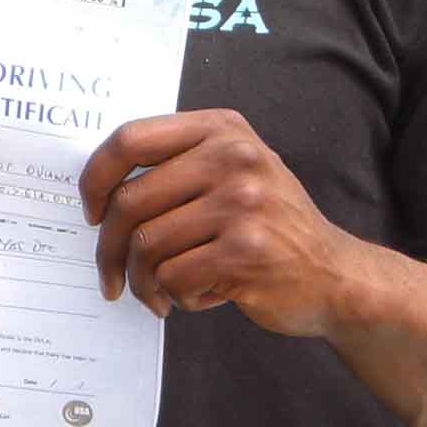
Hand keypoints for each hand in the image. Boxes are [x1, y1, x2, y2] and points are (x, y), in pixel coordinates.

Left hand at [79, 109, 368, 336]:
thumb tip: (98, 191)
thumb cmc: (270, 228)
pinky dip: (177, 296)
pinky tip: (200, 296)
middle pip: (129, 202)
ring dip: (143, 282)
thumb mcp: (235, 173)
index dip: (95, 179)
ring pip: (147, 246)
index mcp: (222, 129)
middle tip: (111, 278)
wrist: (335, 275)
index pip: (130, 140)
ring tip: (159, 294)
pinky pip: (174, 278)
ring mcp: (243, 202)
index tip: (91, 213)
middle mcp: (233, 156)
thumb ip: (178, 166)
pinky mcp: (247, 250)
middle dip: (109, 250)